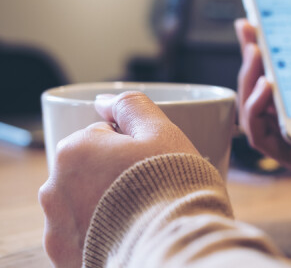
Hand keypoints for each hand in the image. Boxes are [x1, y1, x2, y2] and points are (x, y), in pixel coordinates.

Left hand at [38, 92, 199, 267]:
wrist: (174, 246)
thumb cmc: (171, 187)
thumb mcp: (160, 131)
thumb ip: (131, 106)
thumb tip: (105, 100)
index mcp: (75, 150)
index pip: (103, 135)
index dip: (132, 146)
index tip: (150, 162)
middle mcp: (55, 188)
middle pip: (90, 169)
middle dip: (113, 174)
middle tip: (147, 188)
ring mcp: (58, 226)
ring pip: (84, 202)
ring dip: (105, 204)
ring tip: (139, 214)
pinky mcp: (66, 257)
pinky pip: (83, 235)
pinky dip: (100, 233)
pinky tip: (126, 234)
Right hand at [234, 16, 290, 208]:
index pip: (283, 78)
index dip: (267, 52)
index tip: (256, 23)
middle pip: (263, 92)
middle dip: (250, 59)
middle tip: (248, 30)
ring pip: (254, 113)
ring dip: (247, 81)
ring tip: (255, 53)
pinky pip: (261, 138)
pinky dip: (255, 111)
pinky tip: (266, 86)